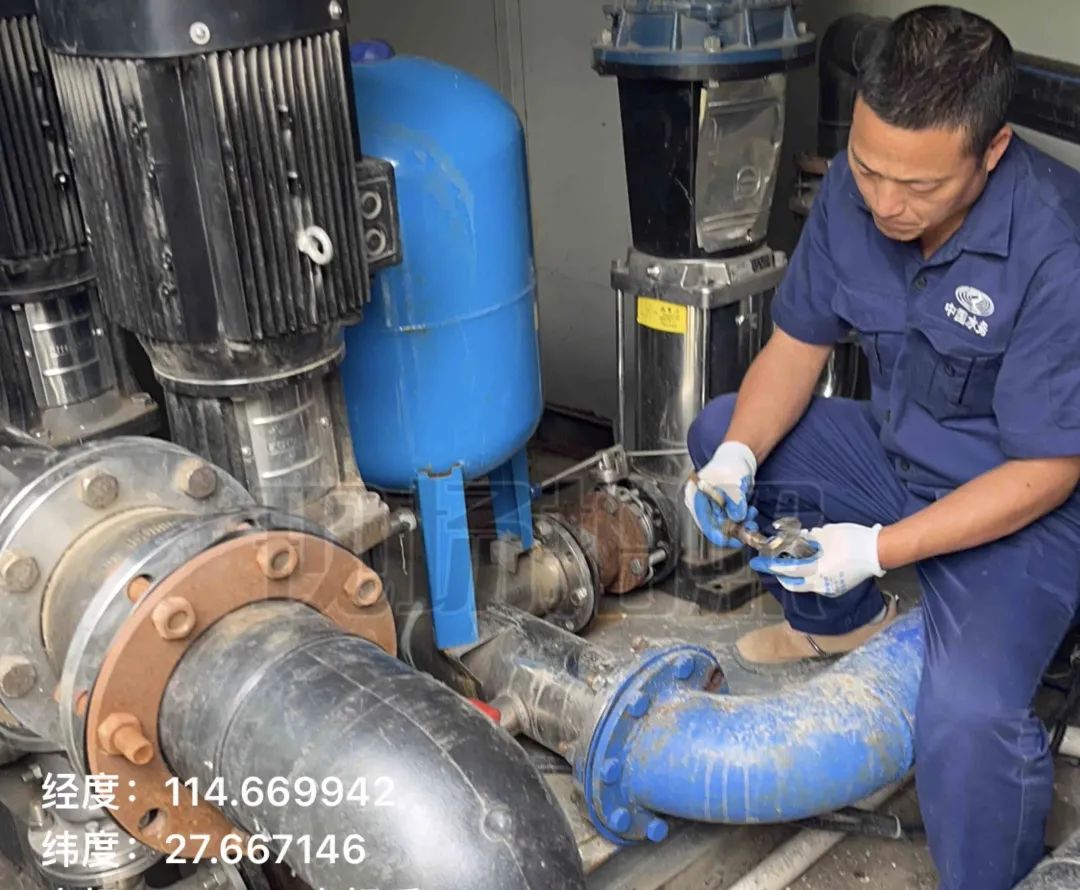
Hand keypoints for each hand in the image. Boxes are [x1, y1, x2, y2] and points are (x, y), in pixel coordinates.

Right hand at [684, 441, 757, 547]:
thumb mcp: (732, 483)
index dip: (720, 535)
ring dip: (740, 524)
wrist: (739, 455)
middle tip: (748, 528)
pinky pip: (732, 519)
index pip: (705, 524)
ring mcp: (712, 506)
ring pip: (726, 524)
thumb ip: (735, 502)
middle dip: (734, 529)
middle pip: (716, 526)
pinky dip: (741, 519)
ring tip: (751, 516)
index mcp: (696, 497)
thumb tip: (738, 517)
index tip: (735, 540)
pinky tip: (749, 512)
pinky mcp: (723, 507)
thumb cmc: (729, 463)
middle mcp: (702, 504)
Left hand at [749, 523, 884, 596]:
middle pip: (792, 582)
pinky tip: (802, 567)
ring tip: (782, 565)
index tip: (758, 560)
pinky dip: (804, 578)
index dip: (772, 564)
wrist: (877, 551)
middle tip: (766, 564)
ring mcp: (828, 588)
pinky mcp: (834, 589)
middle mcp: (822, 582)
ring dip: (790, 576)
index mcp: (819, 568)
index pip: (788, 568)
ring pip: (801, 586)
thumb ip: (808, 540)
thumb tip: (794, 540)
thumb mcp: (826, 534)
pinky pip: (813, 585)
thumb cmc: (853, 538)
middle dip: (777, 573)